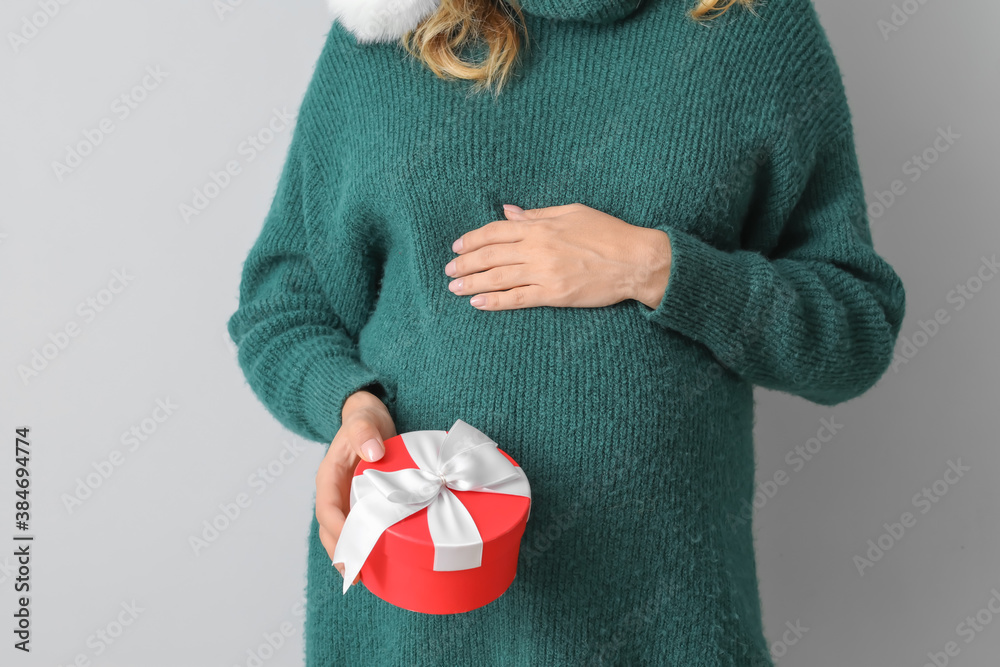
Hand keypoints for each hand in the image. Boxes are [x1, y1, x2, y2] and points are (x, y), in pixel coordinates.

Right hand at [316, 388, 396, 584]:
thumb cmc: (364, 418)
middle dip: (340, 551)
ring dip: (349, 554)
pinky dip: (363, 544)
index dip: (337, 528)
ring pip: (340, 532)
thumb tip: (372, 452)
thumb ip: (364, 432)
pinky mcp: (359, 503)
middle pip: (330, 528)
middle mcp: (334, 491)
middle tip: (355, 574)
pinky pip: (357, 527)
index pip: (327, 507)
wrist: (369, 418)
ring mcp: (346, 499)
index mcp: (329, 475)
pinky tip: (376, 561)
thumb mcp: (363, 419)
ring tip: (362, 577)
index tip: (351, 543)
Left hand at [445, 203, 671, 310]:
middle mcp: (537, 248)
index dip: (473, 239)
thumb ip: (537, 214)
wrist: (635, 260)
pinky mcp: (554, 294)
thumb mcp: (572, 212)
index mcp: (540, 226)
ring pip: (498, 277)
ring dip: (472, 283)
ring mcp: (544, 272)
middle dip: (466, 262)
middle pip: (491, 255)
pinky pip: (517, 298)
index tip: (457, 246)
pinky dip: (495, 301)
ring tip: (454, 287)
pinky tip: (478, 304)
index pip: (496, 231)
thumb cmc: (608, 232)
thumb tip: (508, 211)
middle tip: (448, 269)